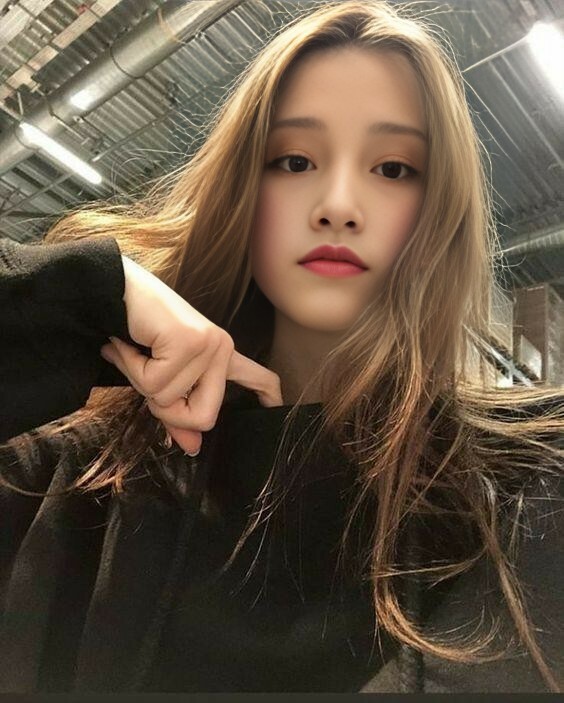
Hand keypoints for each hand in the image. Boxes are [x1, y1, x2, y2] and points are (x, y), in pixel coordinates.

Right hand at [100, 255, 282, 454]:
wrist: (112, 287)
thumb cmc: (136, 330)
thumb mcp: (159, 376)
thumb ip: (176, 410)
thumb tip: (192, 448)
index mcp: (220, 354)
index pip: (257, 377)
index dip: (267, 394)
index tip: (276, 406)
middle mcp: (222, 348)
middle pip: (205, 417)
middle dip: (167, 412)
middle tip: (147, 379)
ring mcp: (208, 344)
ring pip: (170, 400)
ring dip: (140, 381)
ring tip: (134, 350)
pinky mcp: (188, 341)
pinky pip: (156, 383)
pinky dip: (132, 368)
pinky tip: (127, 344)